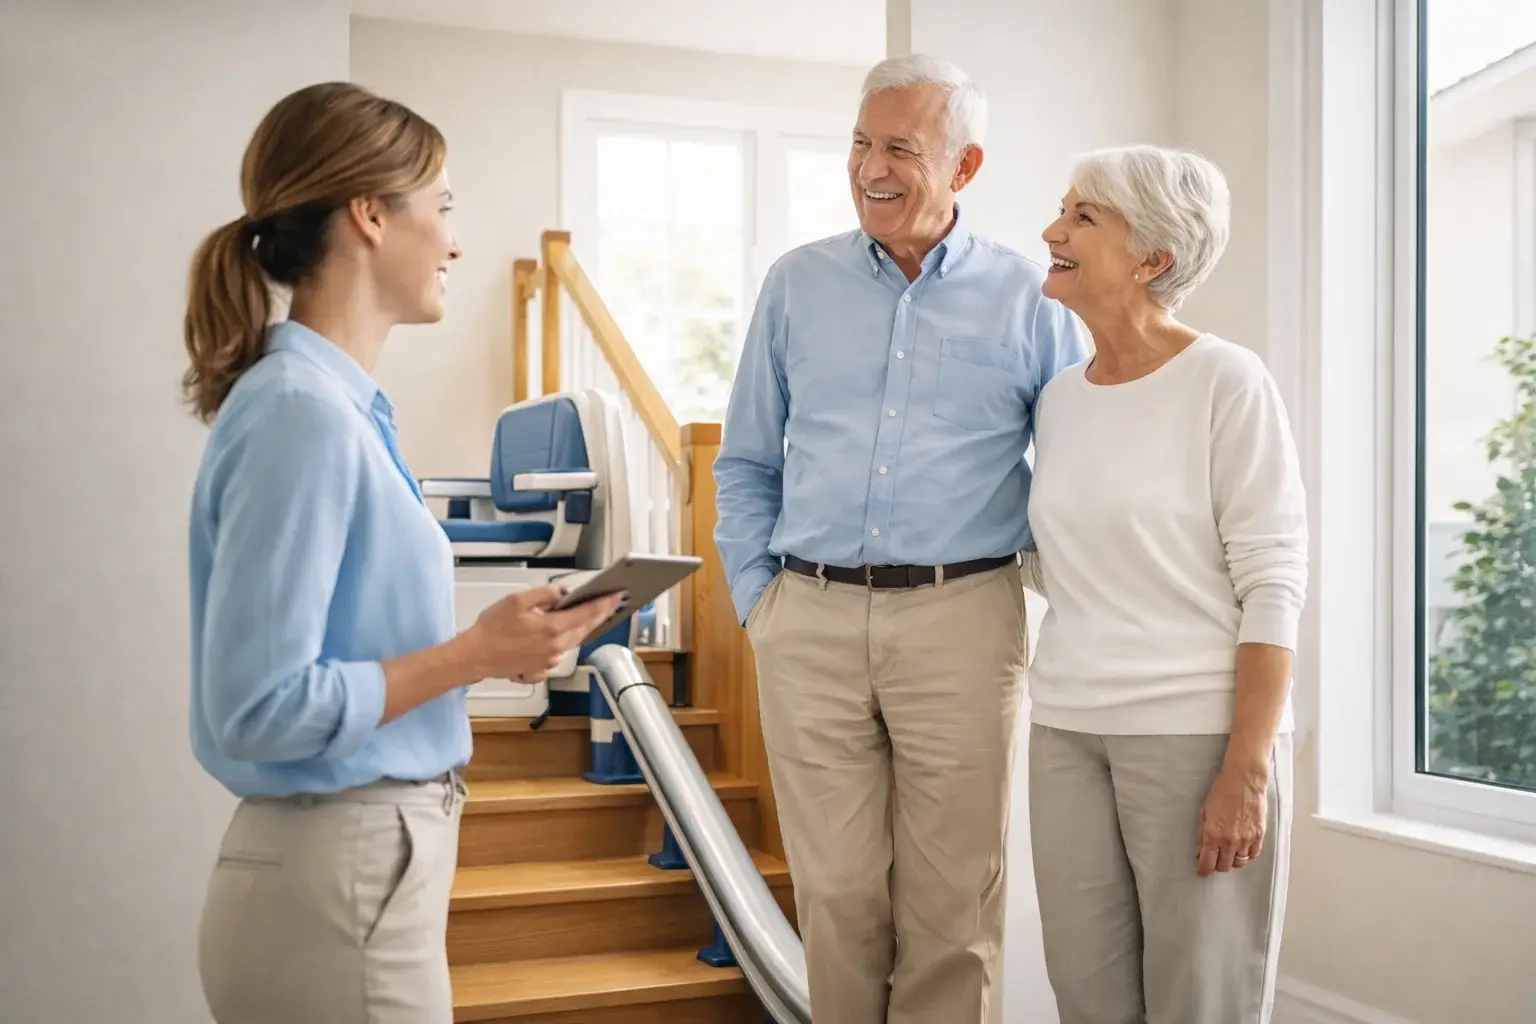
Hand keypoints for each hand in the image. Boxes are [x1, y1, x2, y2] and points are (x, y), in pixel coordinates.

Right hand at [463, 585, 625, 682]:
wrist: (475, 656)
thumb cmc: (491, 630)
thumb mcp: (516, 601)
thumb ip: (543, 594)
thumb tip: (561, 593)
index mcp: (552, 629)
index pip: (587, 614)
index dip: (605, 604)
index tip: (618, 596)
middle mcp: (555, 648)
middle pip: (585, 629)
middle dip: (598, 615)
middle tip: (608, 604)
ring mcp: (549, 661)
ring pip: (573, 642)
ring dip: (581, 629)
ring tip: (586, 615)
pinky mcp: (541, 669)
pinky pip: (559, 654)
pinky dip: (563, 642)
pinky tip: (556, 634)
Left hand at [1195, 764, 1268, 876]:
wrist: (1244, 780)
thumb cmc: (1222, 792)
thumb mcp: (1204, 812)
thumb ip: (1201, 834)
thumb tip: (1199, 852)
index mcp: (1213, 834)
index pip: (1208, 863)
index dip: (1204, 870)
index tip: (1202, 871)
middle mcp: (1230, 840)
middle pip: (1224, 866)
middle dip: (1217, 865)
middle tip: (1216, 857)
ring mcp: (1246, 839)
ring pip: (1239, 863)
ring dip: (1232, 860)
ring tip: (1229, 851)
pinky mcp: (1259, 836)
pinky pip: (1253, 855)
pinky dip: (1246, 855)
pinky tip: (1242, 847)